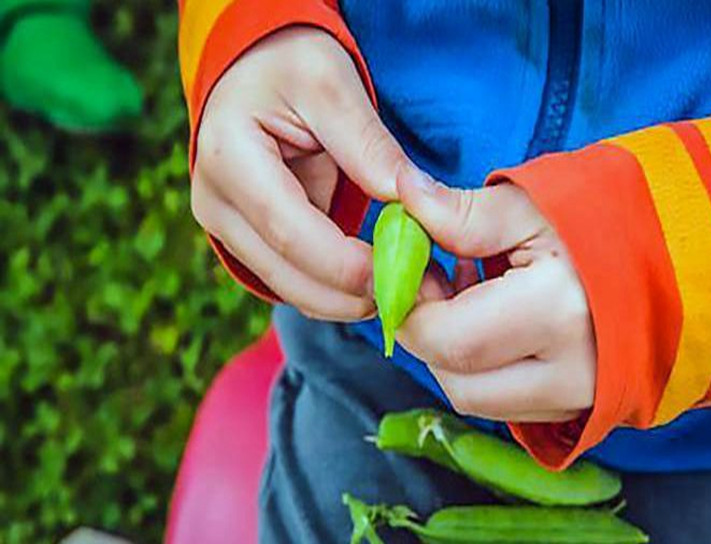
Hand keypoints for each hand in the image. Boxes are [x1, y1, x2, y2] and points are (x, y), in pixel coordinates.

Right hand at [191, 27, 410, 320]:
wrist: (254, 70)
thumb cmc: (289, 65)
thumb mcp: (332, 84)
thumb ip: (368, 144)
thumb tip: (411, 200)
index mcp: (228, 157)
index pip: (288, 230)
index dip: (345, 263)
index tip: (402, 272)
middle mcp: (215, 202)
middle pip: (286, 274)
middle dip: (352, 294)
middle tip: (415, 294)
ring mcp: (226, 226)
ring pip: (290, 287)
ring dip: (347, 300)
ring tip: (406, 290)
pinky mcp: (247, 239)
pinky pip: (295, 278)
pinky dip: (336, 289)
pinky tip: (379, 281)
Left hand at [396, 167, 596, 421]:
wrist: (696, 250)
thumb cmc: (618, 214)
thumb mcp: (536, 203)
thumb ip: (463, 213)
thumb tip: (403, 198)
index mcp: (557, 311)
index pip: (446, 340)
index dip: (411, 309)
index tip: (408, 270)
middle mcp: (572, 371)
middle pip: (458, 383)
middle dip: (429, 335)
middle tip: (436, 280)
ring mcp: (586, 397)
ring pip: (483, 401)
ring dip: (458, 355)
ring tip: (473, 294)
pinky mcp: (591, 406)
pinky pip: (514, 404)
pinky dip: (491, 368)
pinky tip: (502, 319)